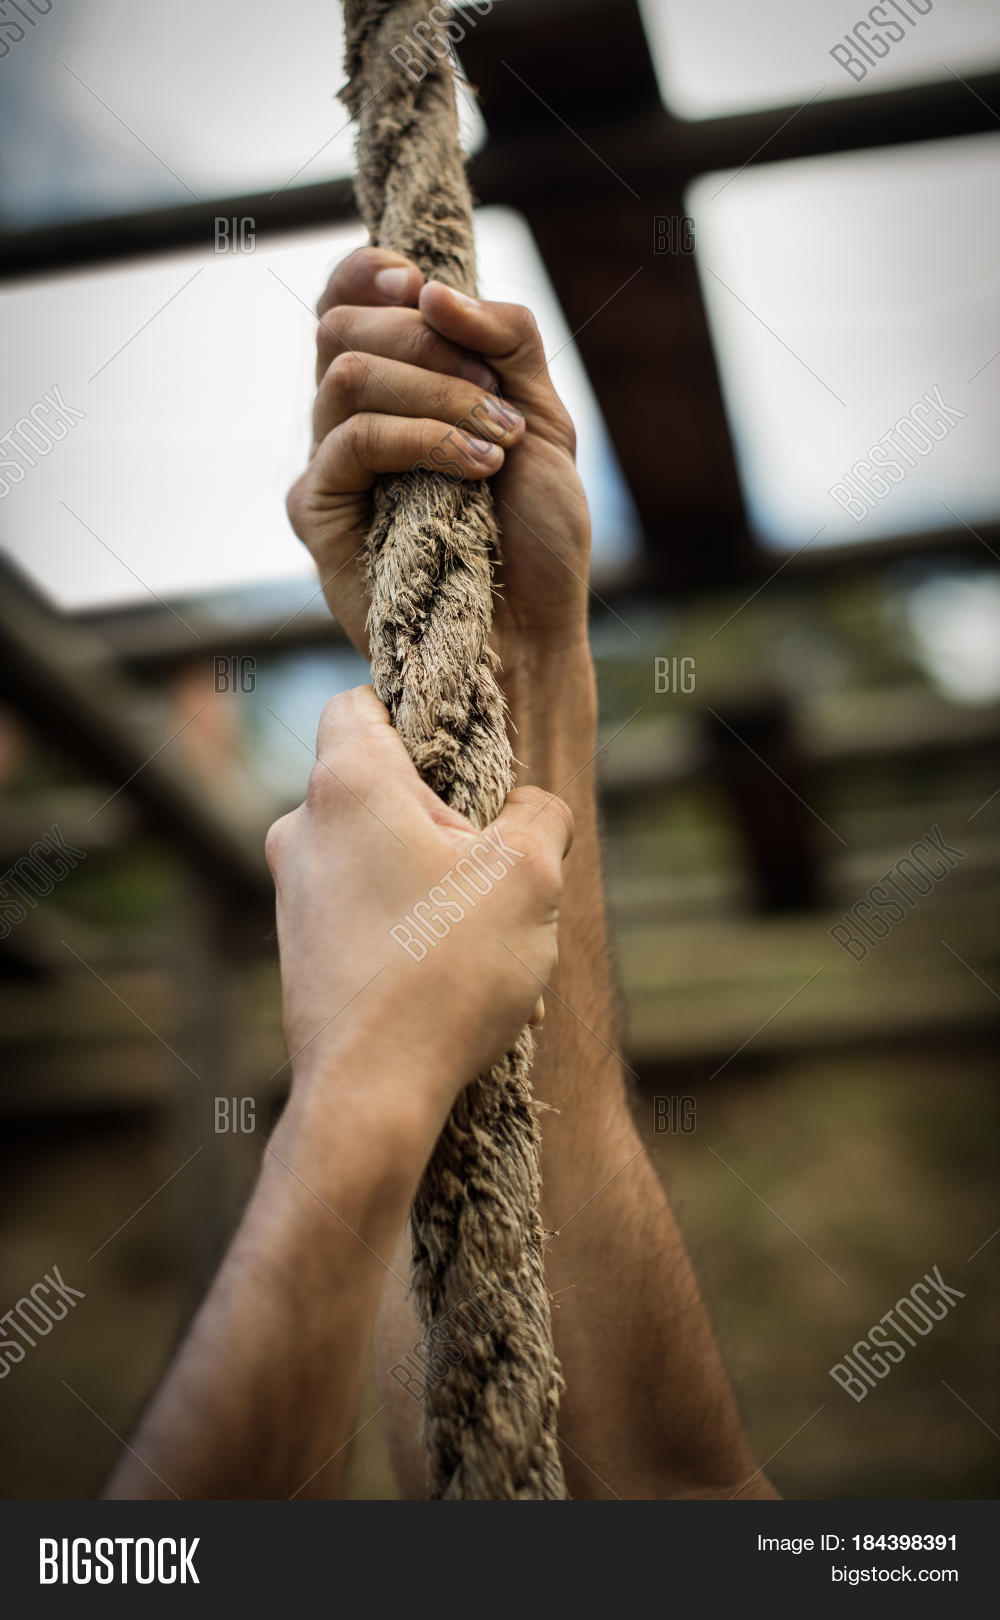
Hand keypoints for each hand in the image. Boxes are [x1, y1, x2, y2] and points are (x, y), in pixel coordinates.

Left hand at [265, 686, 573, 1145]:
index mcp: (346, 785)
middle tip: (501, 876)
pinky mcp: (302, 952)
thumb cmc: (443, 973)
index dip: (418, 716)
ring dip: (445, 891)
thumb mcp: (527, 875)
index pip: (361, 702)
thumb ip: (539, 813)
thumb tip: (532, 809)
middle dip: (453, 825)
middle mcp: (301, 830)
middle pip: (385, 788)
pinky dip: (417, 934)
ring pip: (383, 859)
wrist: (370, 1095)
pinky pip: (370, 915)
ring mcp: (294, 896)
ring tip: (497, 952)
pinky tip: (464, 990)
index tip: (470, 764)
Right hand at [286, 247, 592, 673]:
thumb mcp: (544, 415)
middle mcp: (348, 420)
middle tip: (496, 396)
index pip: (344, 299)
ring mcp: (329, 467)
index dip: (372, 273)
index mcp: (393, 388)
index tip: (424, 286)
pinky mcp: (320, 515)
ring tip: (499, 441)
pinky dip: (423, 436)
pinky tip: (477, 466)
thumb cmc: (537, 536)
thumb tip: (431, 289)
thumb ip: (505, 338)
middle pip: (341, 325)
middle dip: (428, 341)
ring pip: (345, 374)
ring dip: (437, 392)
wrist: (532, 631)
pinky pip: (350, 441)